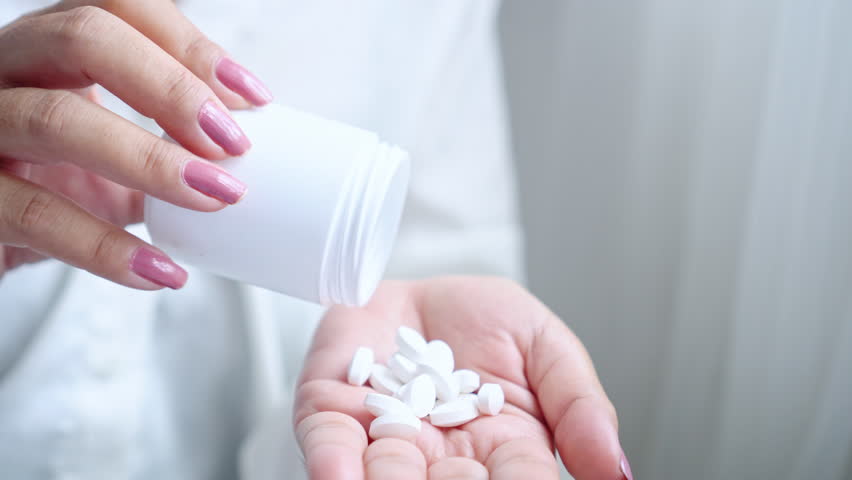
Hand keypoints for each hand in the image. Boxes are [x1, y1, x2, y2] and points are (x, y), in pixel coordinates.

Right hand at [0, 0, 272, 288]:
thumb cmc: (53, 185)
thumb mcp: (113, 149)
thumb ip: (168, 139)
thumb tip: (251, 151)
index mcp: (52, 50)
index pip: (117, 8)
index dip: (189, 44)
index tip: (251, 98)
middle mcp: (8, 72)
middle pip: (83, 38)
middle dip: (171, 87)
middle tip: (232, 142)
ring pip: (54, 119)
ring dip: (150, 160)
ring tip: (215, 197)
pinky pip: (35, 215)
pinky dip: (106, 248)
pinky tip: (161, 271)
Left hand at [295, 277, 632, 479]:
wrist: (419, 288)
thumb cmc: (484, 320)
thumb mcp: (548, 347)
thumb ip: (579, 404)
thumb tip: (617, 471)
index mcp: (502, 448)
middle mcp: (443, 456)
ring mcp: (385, 437)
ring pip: (389, 476)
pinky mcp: (332, 413)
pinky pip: (330, 445)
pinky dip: (334, 464)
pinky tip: (340, 479)